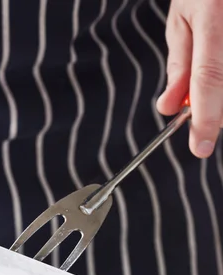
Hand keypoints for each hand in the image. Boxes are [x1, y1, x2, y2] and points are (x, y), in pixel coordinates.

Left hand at [157, 0, 222, 158]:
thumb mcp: (182, 19)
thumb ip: (178, 65)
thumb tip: (170, 108)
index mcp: (214, 12)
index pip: (209, 77)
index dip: (206, 117)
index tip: (200, 148)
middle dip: (214, 110)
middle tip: (198, 104)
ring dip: (221, 99)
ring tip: (211, 73)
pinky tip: (219, 74)